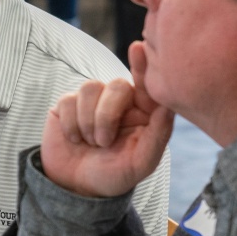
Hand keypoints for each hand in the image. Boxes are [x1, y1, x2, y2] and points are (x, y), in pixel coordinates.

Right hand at [39, 41, 173, 198]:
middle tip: (102, 142)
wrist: (76, 187)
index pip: (146, 84)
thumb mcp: (141, 164)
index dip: (143, 65)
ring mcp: (92, 102)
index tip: (138, 47)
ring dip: (88, 121)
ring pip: (90, 88)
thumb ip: (158, 136)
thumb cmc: (114, 175)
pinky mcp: (67, 105)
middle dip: (107, 114)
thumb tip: (169, 107)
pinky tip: (73, 139)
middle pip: (116, 85)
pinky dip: (71, 124)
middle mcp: (119, 102)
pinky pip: (68, 100)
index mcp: (143, 112)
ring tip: (89, 143)